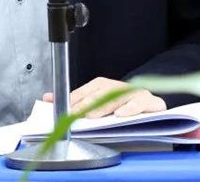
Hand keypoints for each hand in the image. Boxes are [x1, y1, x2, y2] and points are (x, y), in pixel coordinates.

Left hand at [43, 77, 165, 117]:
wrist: (152, 108)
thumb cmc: (121, 107)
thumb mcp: (97, 105)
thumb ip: (74, 102)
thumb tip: (47, 98)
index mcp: (104, 86)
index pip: (87, 90)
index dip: (74, 99)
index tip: (63, 107)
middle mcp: (119, 87)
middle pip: (102, 92)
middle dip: (87, 103)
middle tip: (77, 113)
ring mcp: (135, 93)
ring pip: (120, 96)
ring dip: (106, 105)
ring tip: (94, 115)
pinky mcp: (152, 102)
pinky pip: (143, 103)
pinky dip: (132, 108)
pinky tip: (121, 115)